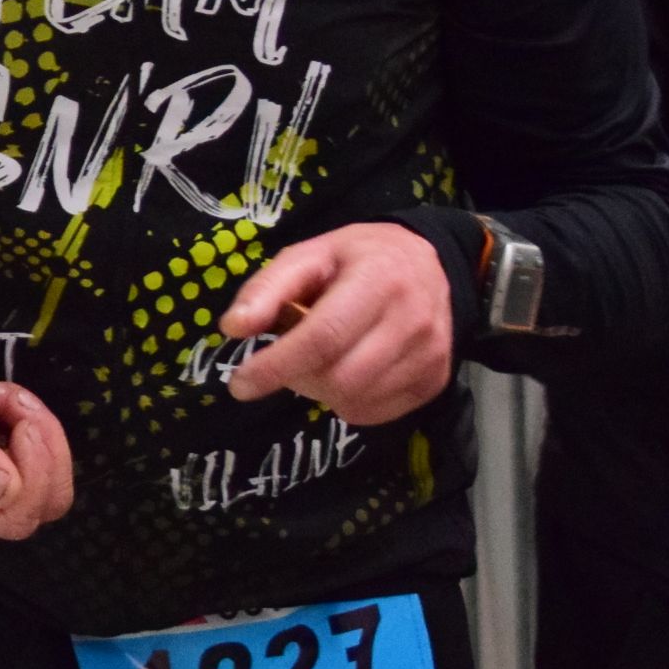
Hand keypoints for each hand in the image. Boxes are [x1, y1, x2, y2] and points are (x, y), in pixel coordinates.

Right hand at [0, 339, 72, 539]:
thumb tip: (7, 490)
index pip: (16, 516)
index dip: (35, 476)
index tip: (19, 426)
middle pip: (43, 500)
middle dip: (45, 447)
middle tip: (11, 403)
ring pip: (48, 472)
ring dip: (38, 425)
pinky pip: (39, 446)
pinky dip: (29, 413)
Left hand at [221, 223, 454, 424]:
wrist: (429, 265)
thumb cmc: (357, 260)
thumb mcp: (309, 256)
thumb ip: (267, 289)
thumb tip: (232, 328)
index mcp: (378, 280)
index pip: (324, 337)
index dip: (277, 366)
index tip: (240, 384)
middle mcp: (413, 321)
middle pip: (338, 378)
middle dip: (297, 378)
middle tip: (286, 361)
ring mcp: (429, 355)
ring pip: (355, 400)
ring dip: (320, 391)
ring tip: (318, 361)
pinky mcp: (435, 381)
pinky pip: (374, 413)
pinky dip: (346, 402)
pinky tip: (346, 371)